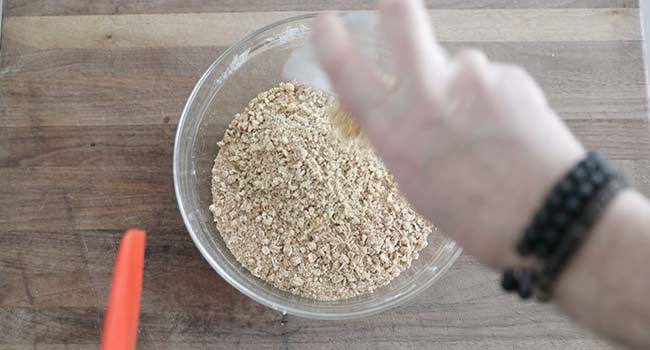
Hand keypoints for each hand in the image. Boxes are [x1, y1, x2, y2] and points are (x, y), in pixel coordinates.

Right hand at [311, 0, 584, 268]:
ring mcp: (471, 77)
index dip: (330, 40)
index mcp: (393, 129)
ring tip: (484, 126)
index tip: (326, 23)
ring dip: (463, 83)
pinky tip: (507, 129)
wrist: (546, 217)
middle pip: (401, 16)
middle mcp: (426, 92)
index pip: (346, 70)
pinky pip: (491, 78)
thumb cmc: (474, 215)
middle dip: (394, 6)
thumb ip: (401, 136)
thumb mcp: (415, 183)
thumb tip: (399, 112)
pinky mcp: (509, 75)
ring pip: (457, 62)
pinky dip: (494, 98)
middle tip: (394, 5)